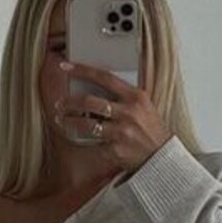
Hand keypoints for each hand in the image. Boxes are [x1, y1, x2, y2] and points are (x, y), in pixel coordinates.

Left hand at [53, 58, 173, 175]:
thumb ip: (124, 95)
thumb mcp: (144, 105)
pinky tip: (78, 139)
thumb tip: (97, 84)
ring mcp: (121, 132)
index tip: (66, 66)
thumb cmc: (150, 129)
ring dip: (70, 123)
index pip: (105, 78)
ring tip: (62, 121)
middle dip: (70, 102)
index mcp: (135, 97)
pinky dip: (85, 142)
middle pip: (90, 102)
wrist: (161, 156)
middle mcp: (128, 113)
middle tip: (60, 104)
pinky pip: (93, 143)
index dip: (83, 70)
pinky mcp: (116, 150)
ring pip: (87, 125)